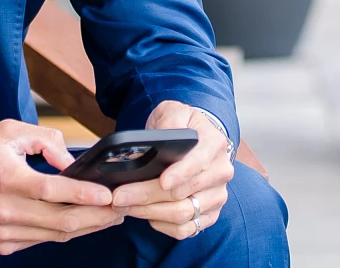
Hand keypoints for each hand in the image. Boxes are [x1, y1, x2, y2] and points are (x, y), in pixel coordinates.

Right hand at [0, 119, 121, 254]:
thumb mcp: (6, 132)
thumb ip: (44, 139)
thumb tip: (70, 160)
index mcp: (7, 179)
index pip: (57, 192)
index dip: (88, 196)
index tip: (111, 195)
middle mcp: (5, 211)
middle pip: (63, 221)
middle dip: (98, 217)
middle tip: (121, 209)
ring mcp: (3, 233)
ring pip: (55, 235)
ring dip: (85, 227)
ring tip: (107, 217)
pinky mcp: (0, 245)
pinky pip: (39, 240)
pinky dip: (61, 231)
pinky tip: (77, 221)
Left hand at [111, 101, 234, 239]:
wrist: (195, 140)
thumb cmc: (181, 126)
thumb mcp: (173, 110)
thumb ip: (171, 118)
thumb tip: (166, 133)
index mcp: (214, 144)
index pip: (199, 162)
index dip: (180, 174)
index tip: (161, 181)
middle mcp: (220, 172)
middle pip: (183, 193)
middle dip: (147, 196)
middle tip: (119, 197)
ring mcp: (217, 196)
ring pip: (183, 214)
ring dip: (150, 213)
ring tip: (124, 206)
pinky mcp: (210, 214)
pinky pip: (186, 229)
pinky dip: (162, 225)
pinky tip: (145, 214)